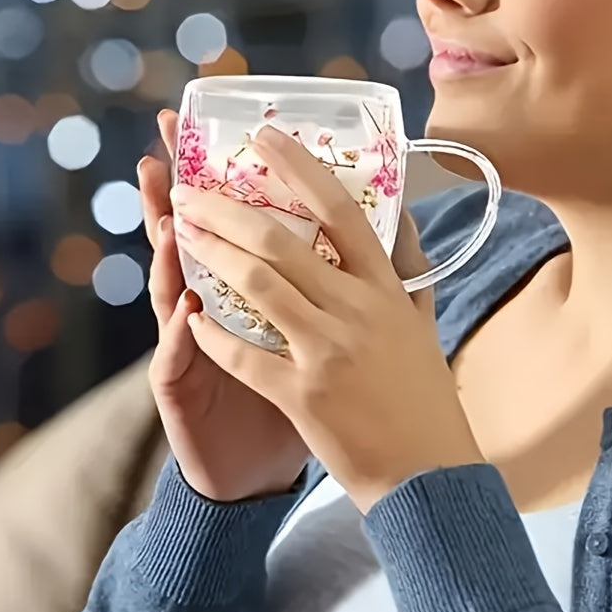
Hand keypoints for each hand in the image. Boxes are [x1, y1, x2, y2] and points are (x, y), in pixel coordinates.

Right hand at [138, 110, 309, 502]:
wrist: (255, 471)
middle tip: (165, 144)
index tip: (217, 132)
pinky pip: (177, 359)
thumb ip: (334, 282)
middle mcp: (205, 305)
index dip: (219, 179)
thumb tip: (386, 231)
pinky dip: (186, 335)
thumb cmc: (290, 395)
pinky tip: (188, 312)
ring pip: (170, 289)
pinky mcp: (181, 390)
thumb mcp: (311, 332)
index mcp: (241, 290)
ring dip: (169, 252)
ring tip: (168, 216)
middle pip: (186, 238)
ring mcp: (186, 346)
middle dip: (179, 191)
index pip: (227, 224)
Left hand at [170, 124, 485, 514]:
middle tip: (192, 188)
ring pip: (256, 287)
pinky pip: (244, 354)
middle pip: (281, 242)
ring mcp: (328, 352)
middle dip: (227, 209)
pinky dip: (213, 331)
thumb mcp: (421, 319)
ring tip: (181, 233)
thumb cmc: (423, 393)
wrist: (430, 474)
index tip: (263, 137)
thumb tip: (398, 209)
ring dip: (211, 255)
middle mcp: (356, 311)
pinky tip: (191, 312)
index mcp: (385, 288)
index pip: (341, 210)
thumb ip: (407, 262)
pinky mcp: (303, 396)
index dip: (300, 167)